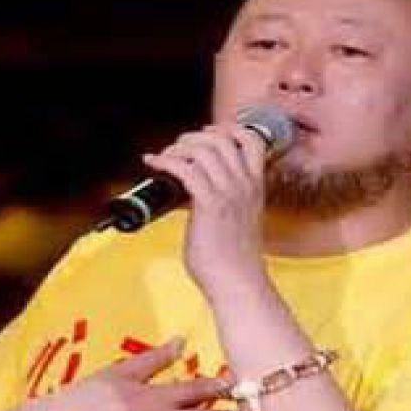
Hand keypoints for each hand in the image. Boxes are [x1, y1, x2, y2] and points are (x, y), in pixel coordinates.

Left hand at [142, 123, 267, 296]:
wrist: (238, 281)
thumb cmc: (236, 260)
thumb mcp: (241, 221)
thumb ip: (229, 201)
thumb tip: (202, 193)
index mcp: (255, 187)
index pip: (252, 141)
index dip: (229, 129)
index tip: (210, 133)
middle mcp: (244, 185)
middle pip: (223, 138)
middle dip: (196, 136)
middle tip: (180, 146)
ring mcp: (228, 193)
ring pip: (203, 148)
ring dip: (179, 146)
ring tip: (166, 156)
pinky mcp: (209, 204)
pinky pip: (185, 168)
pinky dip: (165, 161)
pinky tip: (155, 164)